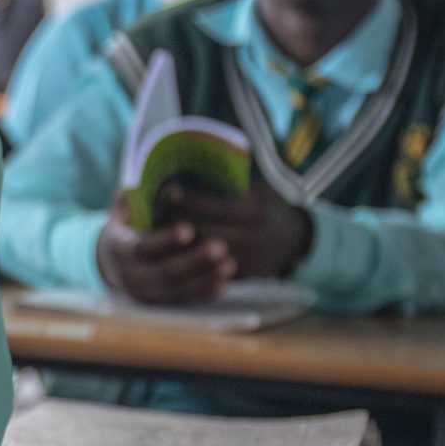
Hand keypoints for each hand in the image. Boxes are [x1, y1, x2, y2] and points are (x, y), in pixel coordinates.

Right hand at [95, 190, 233, 305]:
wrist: (111, 258)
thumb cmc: (127, 223)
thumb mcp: (124, 206)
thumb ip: (137, 192)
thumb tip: (155, 169)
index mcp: (117, 246)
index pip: (141, 246)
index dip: (165, 240)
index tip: (189, 230)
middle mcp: (127, 274)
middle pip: (164, 272)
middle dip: (194, 261)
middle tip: (221, 246)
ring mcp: (143, 293)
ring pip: (177, 291)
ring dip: (205, 278)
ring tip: (230, 263)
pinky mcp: (158, 303)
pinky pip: (184, 301)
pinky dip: (205, 291)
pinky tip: (225, 280)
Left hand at [163, 185, 313, 280]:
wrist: (293, 241)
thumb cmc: (264, 206)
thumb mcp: (254, 188)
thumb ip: (227, 182)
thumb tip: (185, 169)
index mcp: (253, 210)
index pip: (211, 204)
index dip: (186, 198)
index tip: (166, 189)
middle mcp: (250, 236)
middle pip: (200, 230)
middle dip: (174, 221)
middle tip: (151, 210)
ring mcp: (245, 259)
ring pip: (199, 252)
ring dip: (175, 242)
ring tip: (154, 229)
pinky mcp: (240, 276)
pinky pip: (207, 268)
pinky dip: (188, 258)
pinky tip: (170, 248)